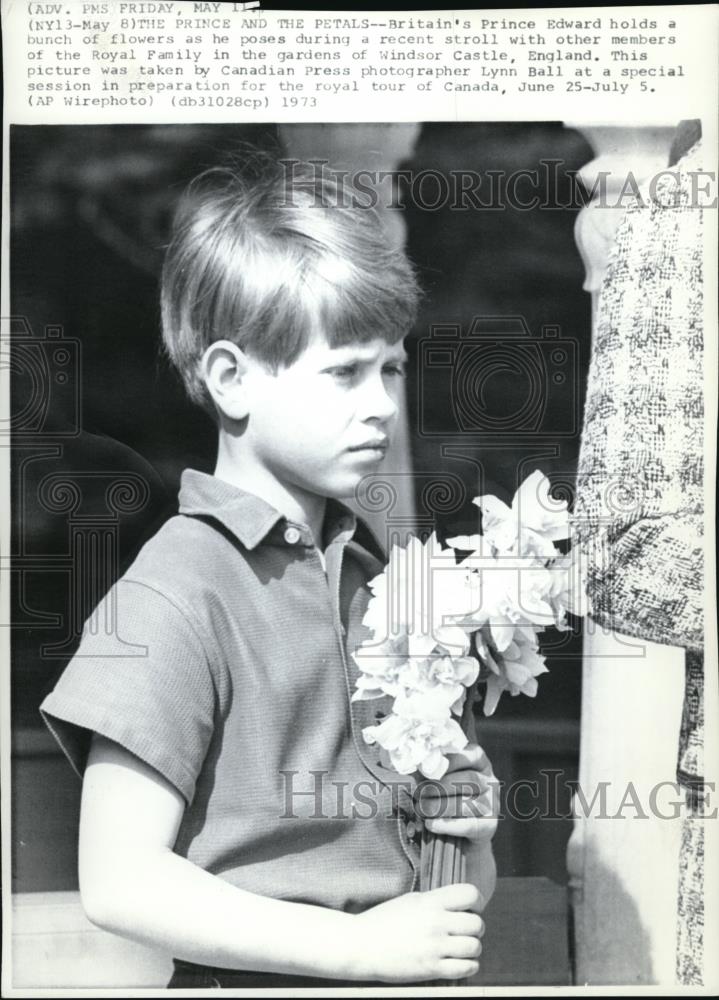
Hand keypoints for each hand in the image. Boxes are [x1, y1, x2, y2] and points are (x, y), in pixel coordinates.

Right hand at [351, 883, 483, 981]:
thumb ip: (435, 901)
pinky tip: (459, 962)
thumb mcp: (410, 901)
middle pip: (477, 923)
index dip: (476, 902)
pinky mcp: (431, 968)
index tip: (470, 908)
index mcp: (430, 901)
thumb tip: (459, 905)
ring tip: (461, 948)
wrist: (361, 945)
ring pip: (475, 947)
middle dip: (475, 928)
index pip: (470, 894)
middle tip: (464, 931)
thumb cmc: (384, 921)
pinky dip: (468, 966)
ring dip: (472, 948)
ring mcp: (434, 947)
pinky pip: (466, 968)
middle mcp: (436, 922)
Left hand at [416, 743, 498, 843]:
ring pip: (466, 803)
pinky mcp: (489, 826)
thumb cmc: (449, 797)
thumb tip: (415, 767)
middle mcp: (490, 781)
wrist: (463, 835)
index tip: (424, 768)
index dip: (447, 761)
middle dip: (439, 786)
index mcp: (480, 763)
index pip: (468, 755)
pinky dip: (447, 826)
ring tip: (420, 809)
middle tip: (418, 793)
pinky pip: (468, 825)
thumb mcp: (445, 779)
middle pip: (468, 779)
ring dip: (439, 806)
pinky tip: (430, 824)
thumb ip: (434, 770)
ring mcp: (492, 804)